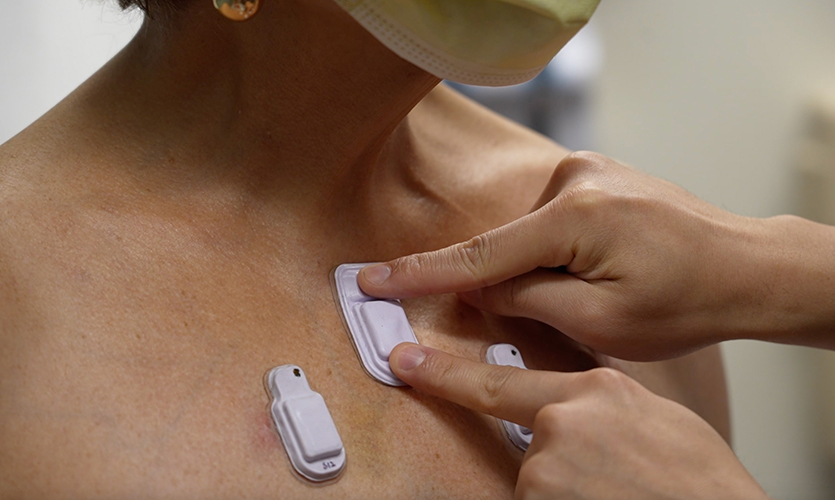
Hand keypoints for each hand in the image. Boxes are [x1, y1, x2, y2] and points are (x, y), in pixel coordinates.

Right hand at [358, 151, 810, 359]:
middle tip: (565, 310)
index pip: (479, 256)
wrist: (745, 265)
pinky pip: (548, 220)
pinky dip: (551, 250)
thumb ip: (526, 300)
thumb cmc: (686, 300)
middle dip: (506, 285)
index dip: (420, 275)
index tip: (372, 280)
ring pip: (528, 235)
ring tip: (602, 288)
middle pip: (506, 246)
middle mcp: (576, 179)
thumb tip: (478, 289)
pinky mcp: (594, 176)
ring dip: (540, 269)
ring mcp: (587, 171)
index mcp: (575, 216)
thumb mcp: (600, 321)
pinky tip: (594, 268)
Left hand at [390, 343, 768, 499]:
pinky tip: (606, 499)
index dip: (445, 374)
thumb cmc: (700, 481)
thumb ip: (602, 403)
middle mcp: (562, 421)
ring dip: (566, 492)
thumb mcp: (656, 419)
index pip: (501, 381)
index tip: (403, 361)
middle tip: (607, 478)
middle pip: (529, 442)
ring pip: (537, 482)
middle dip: (558, 464)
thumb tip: (575, 406)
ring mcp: (548, 467)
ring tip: (616, 492)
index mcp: (594, 390)